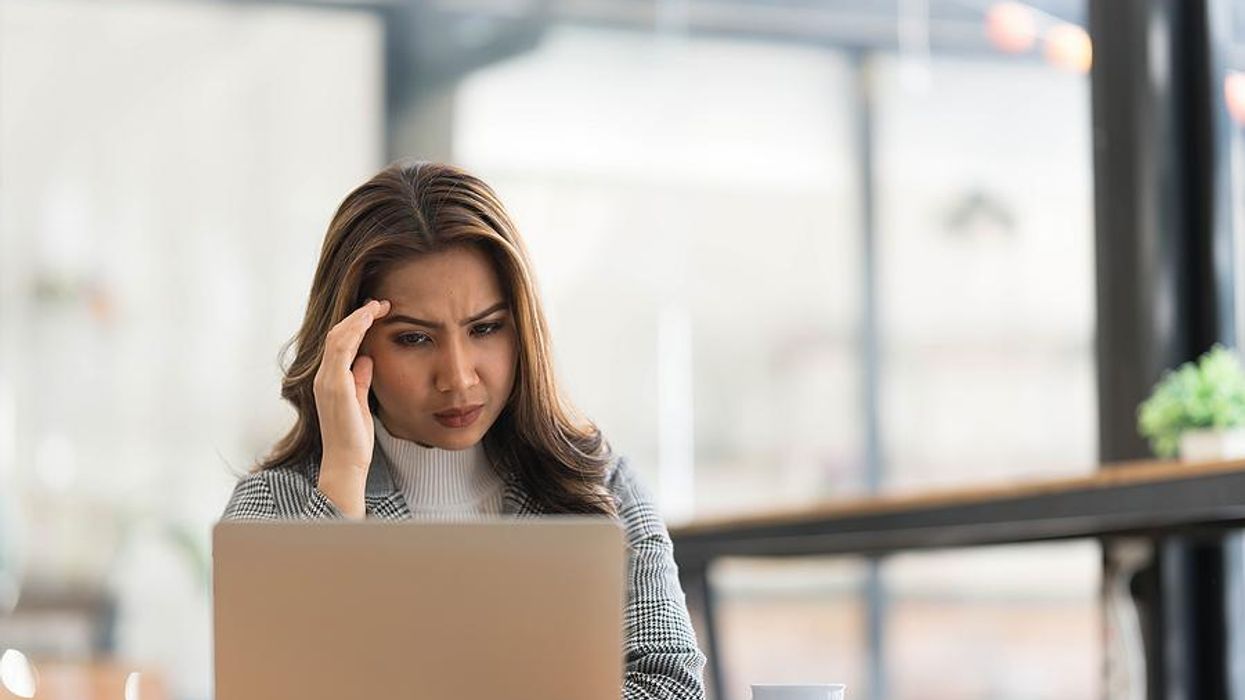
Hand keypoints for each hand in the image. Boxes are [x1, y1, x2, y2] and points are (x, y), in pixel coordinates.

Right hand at [312, 298, 389, 516]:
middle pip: (336, 335)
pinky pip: (341, 350)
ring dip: (358, 318)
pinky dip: (355, 331)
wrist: (346, 462)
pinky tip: (369, 321)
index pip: (338, 343)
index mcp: (328, 380)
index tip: (376, 312)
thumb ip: (360, 379)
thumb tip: (366, 360)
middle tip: (380, 303)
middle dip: (358, 316)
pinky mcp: (334, 386)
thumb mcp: (359, 401)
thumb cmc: (353, 437)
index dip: (355, 325)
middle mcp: (323, 377)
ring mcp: (326, 381)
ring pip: (337, 337)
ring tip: (377, 306)